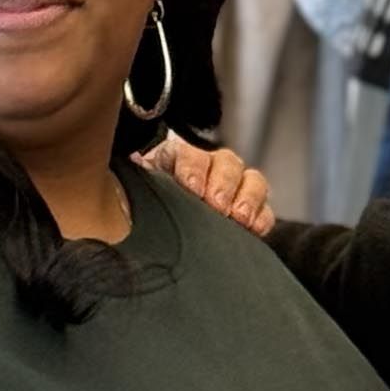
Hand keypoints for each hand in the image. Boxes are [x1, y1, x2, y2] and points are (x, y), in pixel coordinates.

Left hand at [138, 135, 274, 237]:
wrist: (155, 237)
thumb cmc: (142, 213)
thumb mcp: (139, 196)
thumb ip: (137, 189)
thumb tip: (124, 182)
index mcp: (178, 160)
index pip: (190, 154)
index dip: (193, 168)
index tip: (191, 188)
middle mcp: (210, 169)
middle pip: (227, 163)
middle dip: (223, 184)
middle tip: (217, 205)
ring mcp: (234, 189)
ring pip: (251, 180)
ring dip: (247, 198)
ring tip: (238, 218)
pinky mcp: (251, 212)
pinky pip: (265, 209)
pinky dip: (262, 217)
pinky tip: (254, 229)